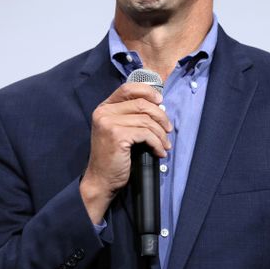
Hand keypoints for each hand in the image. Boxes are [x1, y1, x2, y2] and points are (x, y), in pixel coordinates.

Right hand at [80, 82, 172, 222]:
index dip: (148, 92)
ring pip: (147, 120)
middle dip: (161, 117)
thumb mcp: (120, 130)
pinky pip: (146, 134)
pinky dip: (157, 143)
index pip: (128, 88)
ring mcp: (109, 123)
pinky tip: (159, 152)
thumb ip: (132, 115)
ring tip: (165, 144)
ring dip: (161, 134)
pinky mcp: (117, 135)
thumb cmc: (114, 156)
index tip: (160, 102)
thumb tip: (159, 105)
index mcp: (104, 107)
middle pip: (142, 104)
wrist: (101, 180)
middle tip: (168, 130)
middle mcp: (104, 112)